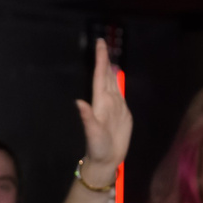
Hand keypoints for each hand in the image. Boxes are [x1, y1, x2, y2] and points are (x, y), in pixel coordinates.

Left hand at [76, 36, 132, 172]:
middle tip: (102, 42)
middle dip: (104, 59)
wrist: (107, 159)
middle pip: (105, 75)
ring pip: (112, 82)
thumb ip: (87, 118)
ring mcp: (115, 106)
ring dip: (110, 68)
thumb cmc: (98, 147)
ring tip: (109, 54)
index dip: (100, 60)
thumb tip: (79, 102)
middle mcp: (107, 101)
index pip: (100, 76)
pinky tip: (116, 76)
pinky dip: (117, 82)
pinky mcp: (122, 112)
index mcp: (100, 103)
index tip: (99, 44)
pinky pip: (120, 92)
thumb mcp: (92, 134)